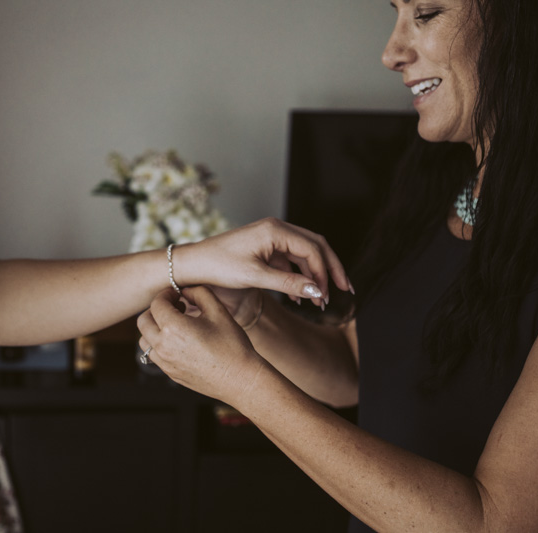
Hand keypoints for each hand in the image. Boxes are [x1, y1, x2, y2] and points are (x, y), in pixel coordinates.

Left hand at [137, 286, 264, 403]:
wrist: (240, 379)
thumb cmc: (232, 345)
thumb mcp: (219, 311)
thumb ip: (199, 293)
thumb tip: (185, 291)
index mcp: (173, 328)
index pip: (156, 304)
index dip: (165, 294)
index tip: (177, 293)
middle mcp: (164, 346)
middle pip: (143, 321)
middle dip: (156, 309)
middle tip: (175, 306)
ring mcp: (165, 362)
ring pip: (144, 340)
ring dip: (154, 328)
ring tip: (175, 324)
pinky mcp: (170, 373)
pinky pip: (154, 355)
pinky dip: (159, 344)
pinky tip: (179, 341)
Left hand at [175, 218, 351, 308]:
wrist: (193, 264)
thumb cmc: (218, 267)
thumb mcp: (255, 277)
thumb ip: (288, 284)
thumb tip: (317, 292)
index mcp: (275, 230)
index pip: (313, 249)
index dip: (325, 272)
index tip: (328, 295)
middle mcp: (275, 228)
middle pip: (315, 246)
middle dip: (330, 269)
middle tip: (344, 289)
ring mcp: (271, 237)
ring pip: (304, 253)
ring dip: (314, 275)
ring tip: (320, 299)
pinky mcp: (265, 247)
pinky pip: (291, 259)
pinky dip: (298, 276)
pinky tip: (299, 297)